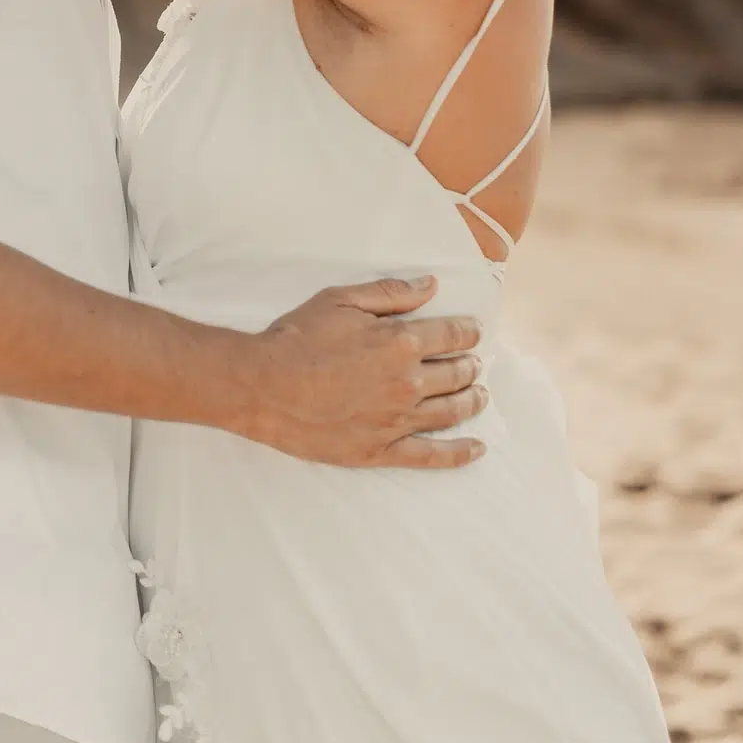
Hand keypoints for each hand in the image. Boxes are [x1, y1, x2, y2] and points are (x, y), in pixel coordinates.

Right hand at [234, 277, 487, 468]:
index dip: (468, 332)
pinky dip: (460, 453)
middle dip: (470, 365)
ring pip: (451, 411)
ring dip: (472, 401)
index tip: (473, 331)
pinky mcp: (381, 450)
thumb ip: (390, 293)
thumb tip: (430, 286)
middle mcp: (407, 383)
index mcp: (399, 342)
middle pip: (457, 374)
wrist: (263, 386)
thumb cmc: (298, 338)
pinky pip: (432, 456)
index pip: (452, 336)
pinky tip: (477, 448)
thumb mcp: (341, 300)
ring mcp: (397, 420)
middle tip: (473, 363)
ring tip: (479, 395)